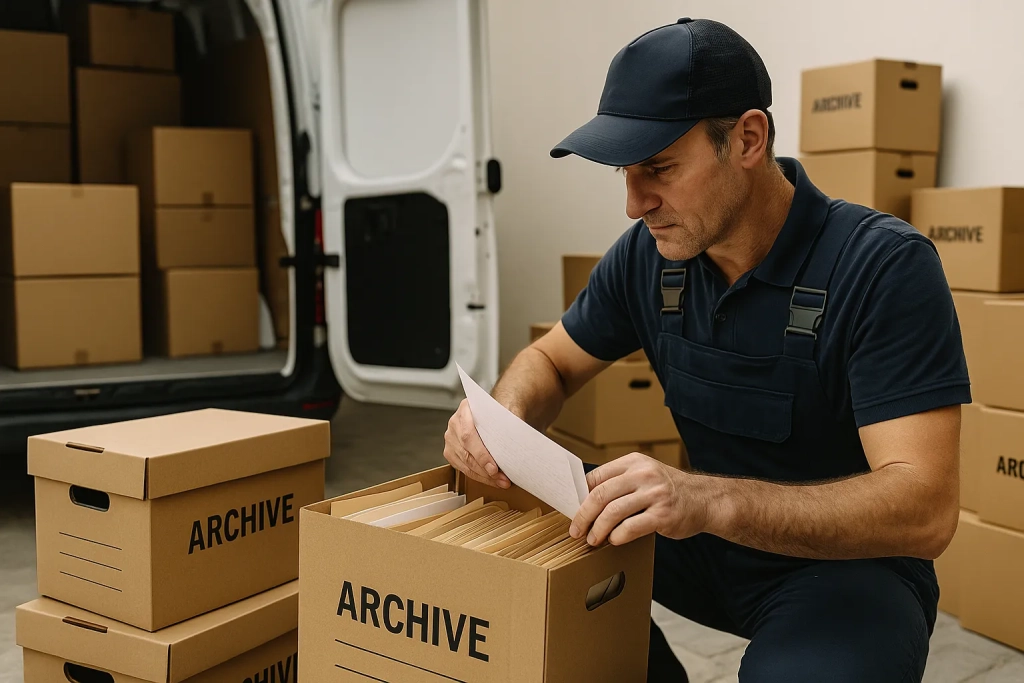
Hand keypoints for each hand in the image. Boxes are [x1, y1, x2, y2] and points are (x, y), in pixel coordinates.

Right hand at [443, 399, 510, 488]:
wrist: (494, 414)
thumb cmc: (500, 413)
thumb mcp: (506, 411)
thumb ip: (510, 421)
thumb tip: (517, 438)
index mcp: (466, 409)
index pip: (469, 435)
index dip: (481, 454)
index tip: (494, 468)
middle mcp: (454, 423)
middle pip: (466, 452)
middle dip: (485, 470)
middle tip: (501, 479)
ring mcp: (451, 438)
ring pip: (464, 463)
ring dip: (484, 476)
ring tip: (501, 482)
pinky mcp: (451, 452)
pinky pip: (463, 468)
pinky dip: (479, 477)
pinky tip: (492, 480)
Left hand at [569, 453, 709, 545]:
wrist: (704, 500)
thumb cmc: (667, 490)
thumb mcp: (644, 476)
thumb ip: (619, 483)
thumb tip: (583, 501)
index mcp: (634, 462)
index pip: (596, 477)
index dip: (580, 497)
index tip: (572, 511)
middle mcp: (644, 475)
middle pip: (600, 495)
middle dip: (583, 515)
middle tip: (576, 530)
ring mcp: (655, 494)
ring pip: (613, 512)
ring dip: (598, 529)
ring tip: (592, 540)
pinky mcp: (663, 515)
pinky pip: (631, 527)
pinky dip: (617, 536)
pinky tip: (614, 541)